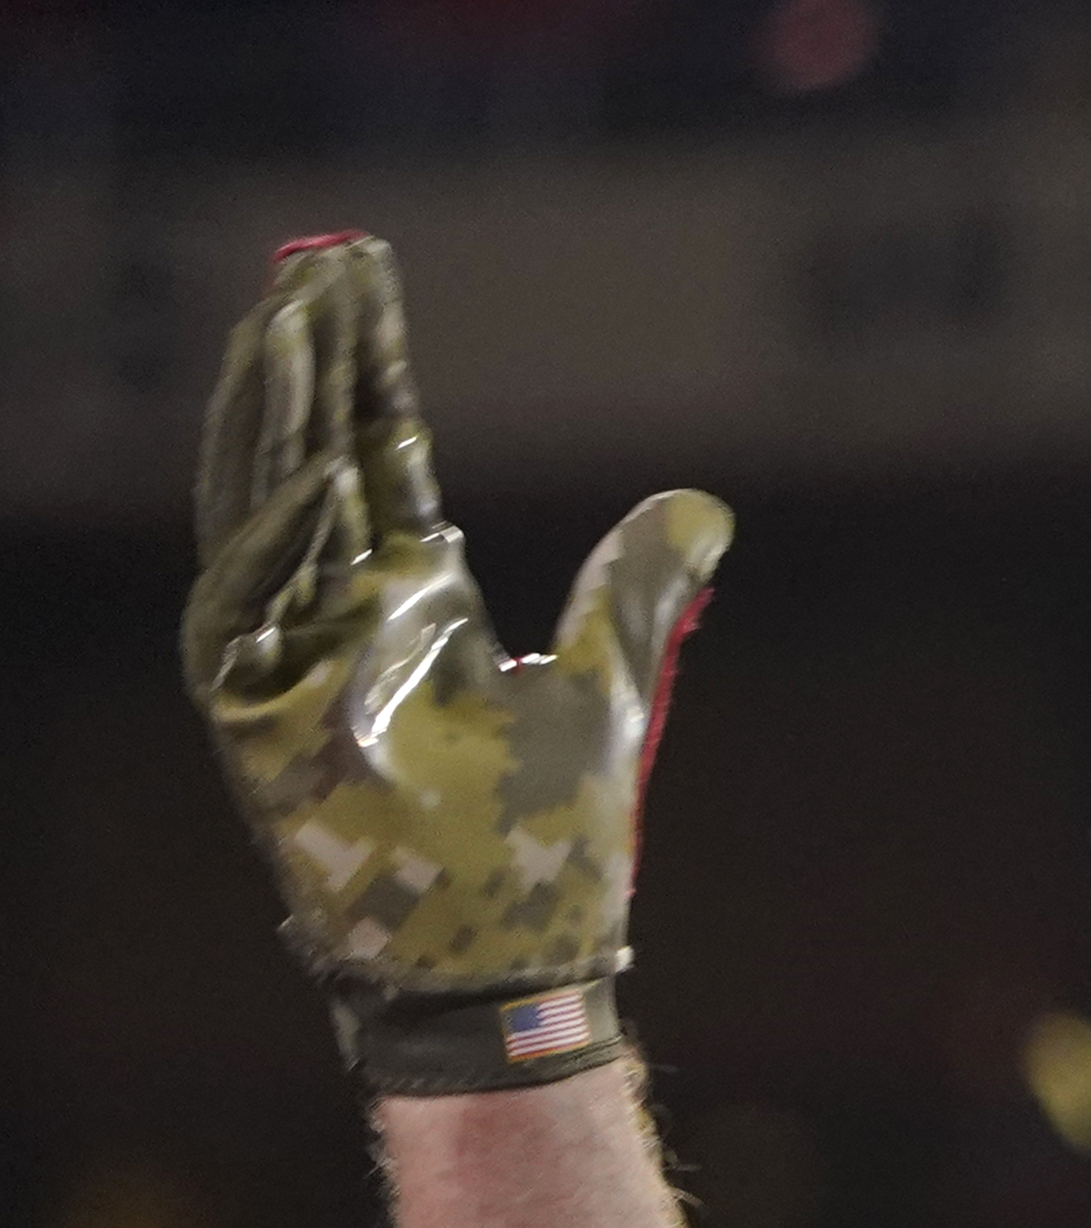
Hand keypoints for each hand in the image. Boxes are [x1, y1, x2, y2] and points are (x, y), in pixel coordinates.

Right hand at [182, 235, 730, 1089]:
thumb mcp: (612, 686)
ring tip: (287, 326)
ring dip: (273, 423)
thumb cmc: (550, 844)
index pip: (377, 453)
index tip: (353, 275)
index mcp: (411, 599)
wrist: (516, 963)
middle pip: (310, 458)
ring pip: (262, 512)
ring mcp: (291, 664)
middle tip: (313, 264)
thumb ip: (638, 588)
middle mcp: (339, 614)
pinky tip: (315, 477)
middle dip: (307, 364)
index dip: (364, 368)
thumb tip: (705, 508)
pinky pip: (248, 616)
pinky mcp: (260, 724)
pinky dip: (278, 548)